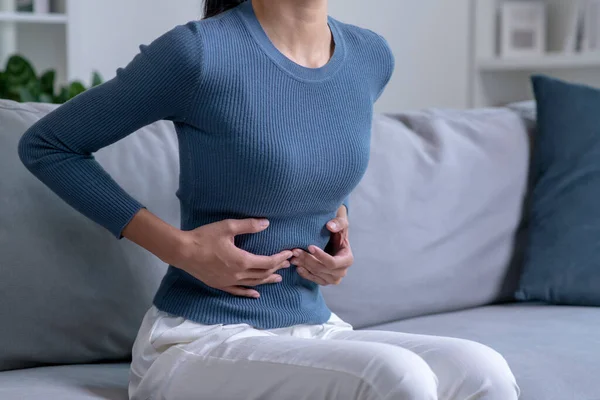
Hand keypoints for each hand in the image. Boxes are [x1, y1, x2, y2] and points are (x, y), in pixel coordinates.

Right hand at [170, 219, 292, 297]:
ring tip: (278, 278)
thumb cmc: (204, 237)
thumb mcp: (227, 226)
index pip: (267, 262)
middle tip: (287, 264)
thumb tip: (266, 223)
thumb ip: (248, 225)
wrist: (183, 251)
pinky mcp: (220, 285)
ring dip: (267, 280)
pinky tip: (256, 294)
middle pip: (263, 273)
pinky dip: (249, 293)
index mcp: (242, 260)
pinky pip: (238, 291)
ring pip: (253, 283)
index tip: (289, 254)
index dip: (280, 258)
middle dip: (276, 268)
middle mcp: (238, 274)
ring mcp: (229, 282)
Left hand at [291, 206, 353, 285]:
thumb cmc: (338, 233)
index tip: (309, 246)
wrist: (334, 243)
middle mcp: (342, 272)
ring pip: (316, 274)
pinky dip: (304, 273)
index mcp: (347, 260)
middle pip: (321, 268)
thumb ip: (338, 223)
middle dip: (307, 259)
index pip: (332, 262)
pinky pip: (313, 280)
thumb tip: (330, 226)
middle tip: (295, 250)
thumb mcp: (341, 224)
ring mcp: (333, 279)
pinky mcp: (325, 281)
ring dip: (303, 265)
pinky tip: (297, 266)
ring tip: (293, 257)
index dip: (320, 255)